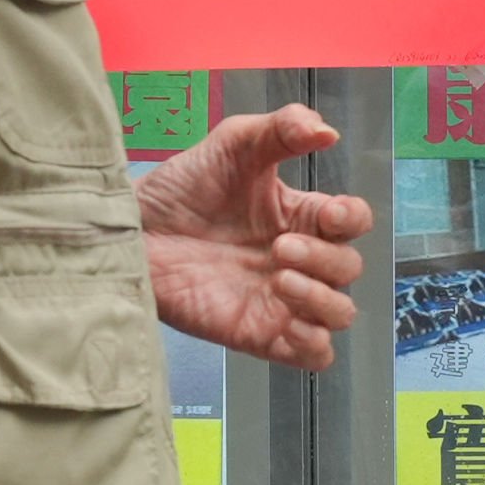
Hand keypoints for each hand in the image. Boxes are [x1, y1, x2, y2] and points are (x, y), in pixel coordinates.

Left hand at [136, 105, 372, 369]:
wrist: (130, 231)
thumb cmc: (181, 189)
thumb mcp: (233, 145)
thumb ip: (283, 129)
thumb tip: (328, 132)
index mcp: (300, 216)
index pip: (354, 221)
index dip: (352, 218)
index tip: (329, 212)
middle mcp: (299, 261)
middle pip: (349, 268)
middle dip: (323, 258)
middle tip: (276, 248)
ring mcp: (281, 301)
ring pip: (340, 314)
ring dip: (322, 299)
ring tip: (279, 280)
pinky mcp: (258, 335)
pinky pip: (314, 355)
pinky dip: (315, 344)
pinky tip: (289, 323)